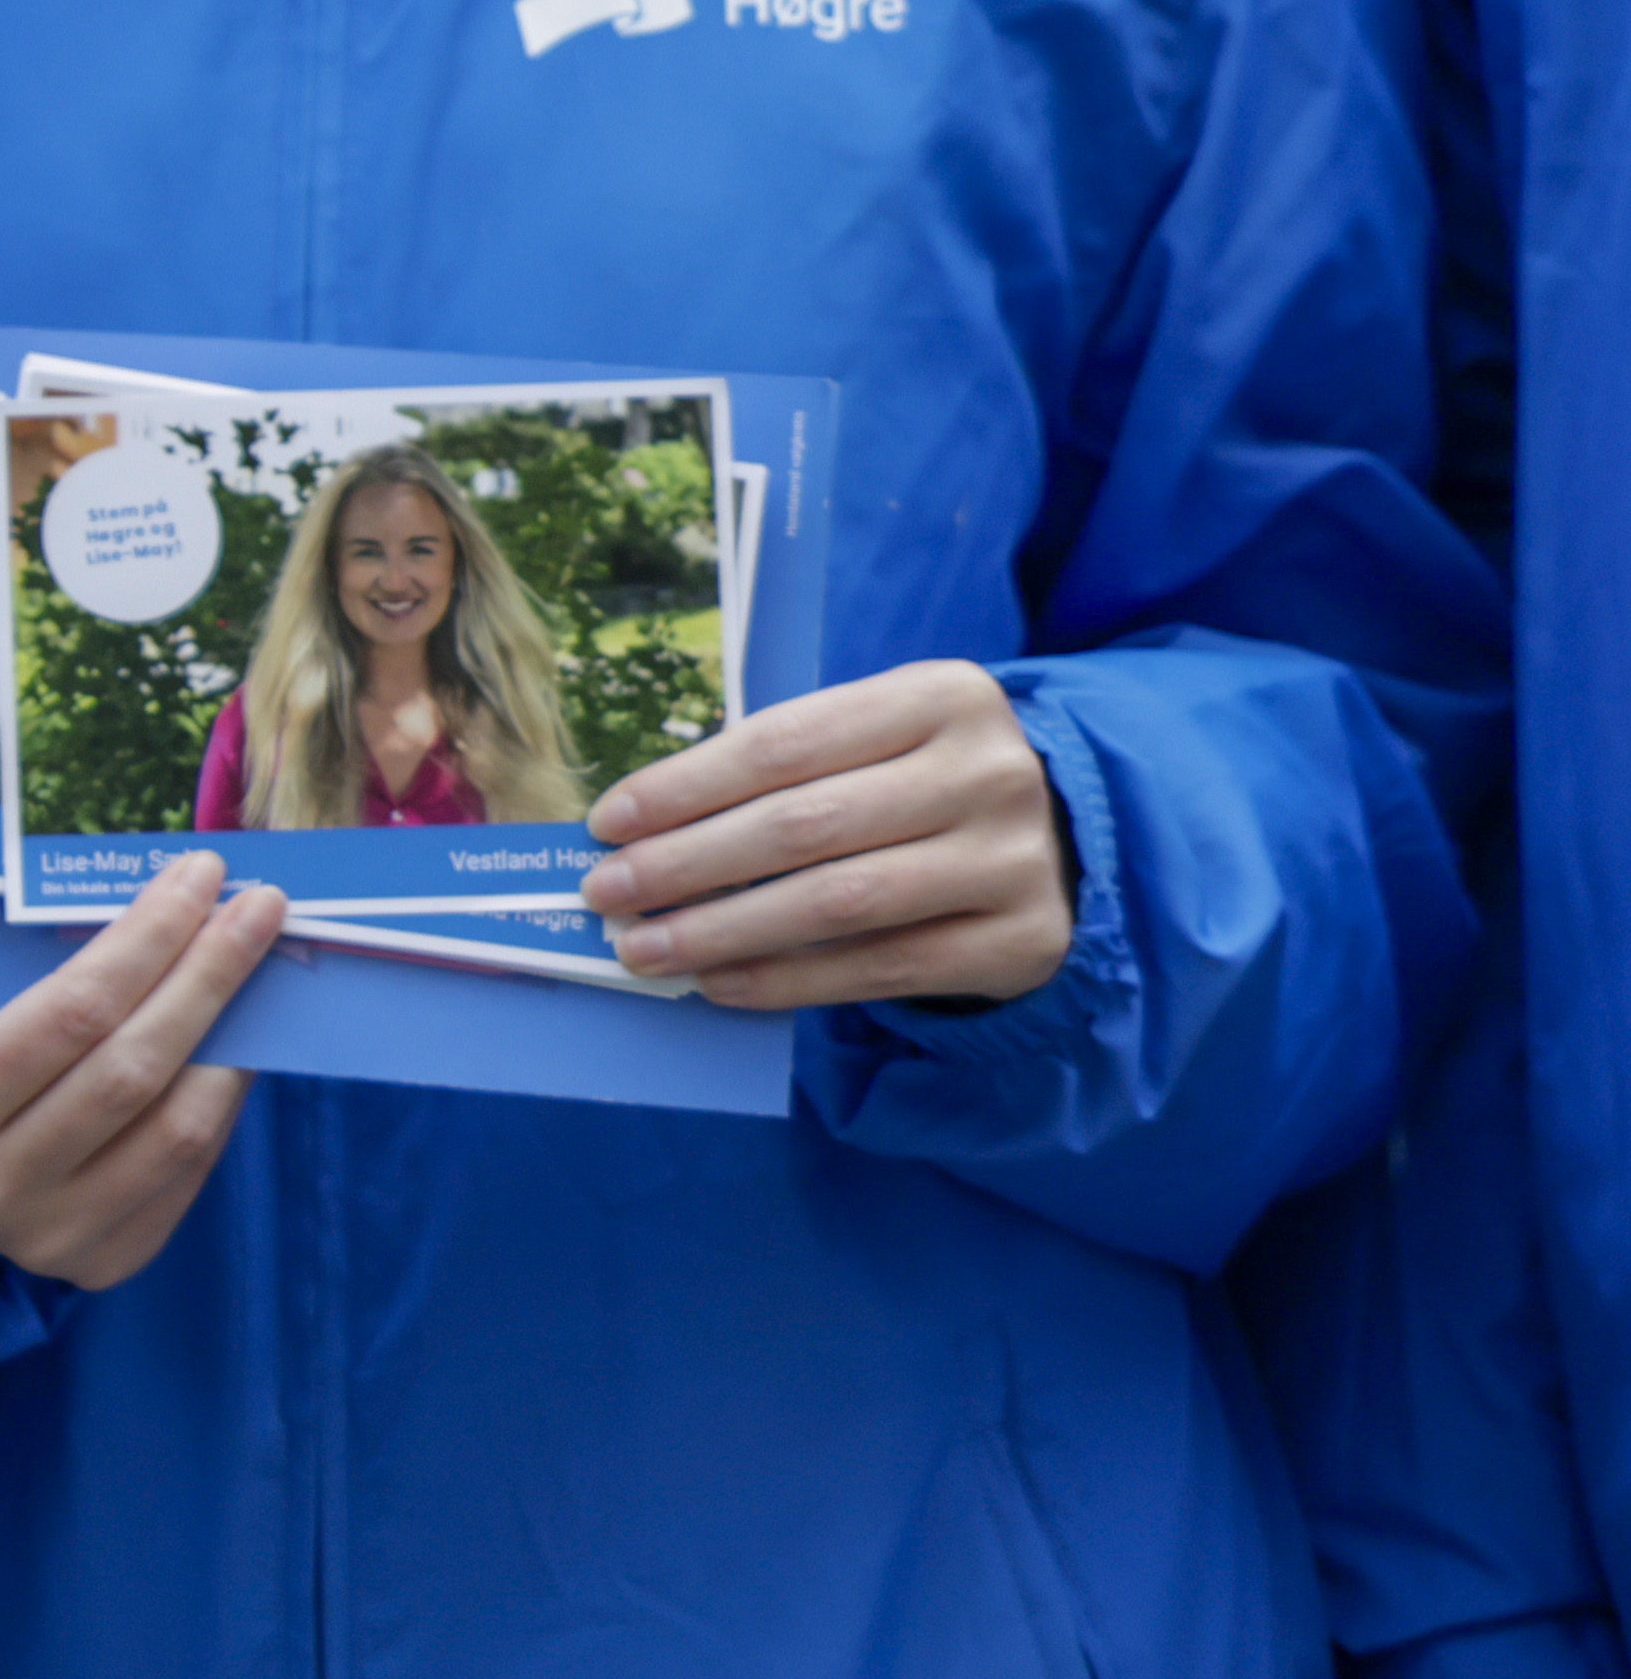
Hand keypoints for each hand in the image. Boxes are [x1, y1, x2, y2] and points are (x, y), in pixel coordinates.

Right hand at [0, 855, 284, 1289]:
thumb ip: (43, 983)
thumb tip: (168, 914)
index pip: (71, 1011)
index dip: (147, 939)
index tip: (200, 878)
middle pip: (133, 1065)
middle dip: (205, 974)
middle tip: (256, 909)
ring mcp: (53, 1235)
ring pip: (176, 1128)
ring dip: (231, 1041)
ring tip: (257, 974)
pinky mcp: (105, 1262)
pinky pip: (187, 1173)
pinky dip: (220, 1101)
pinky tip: (236, 1048)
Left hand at [584, 661, 1072, 1009]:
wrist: (1074, 844)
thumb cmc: (929, 781)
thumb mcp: (879, 739)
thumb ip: (787, 769)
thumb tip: (644, 831)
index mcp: (940, 695)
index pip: (783, 743)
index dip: (684, 785)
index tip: (607, 822)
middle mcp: (985, 772)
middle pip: (803, 825)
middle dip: (686, 863)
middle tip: (605, 893)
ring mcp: (1010, 860)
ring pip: (836, 902)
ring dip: (722, 930)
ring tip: (644, 949)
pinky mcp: (1019, 941)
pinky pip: (880, 967)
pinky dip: (788, 978)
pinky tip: (720, 982)